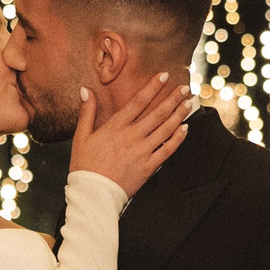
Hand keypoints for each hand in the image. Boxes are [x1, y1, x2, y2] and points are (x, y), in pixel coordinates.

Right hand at [67, 74, 195, 197]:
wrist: (93, 194)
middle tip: (184, 88)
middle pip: (157, 113)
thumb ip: (87, 112)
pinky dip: (177, 138)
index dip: (152, 87)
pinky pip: (167, 150)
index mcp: (115, 127)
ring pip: (165, 129)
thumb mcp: (80, 137)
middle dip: (172, 98)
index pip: (138, 101)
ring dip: (178, 115)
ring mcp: (142, 152)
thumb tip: (86, 90)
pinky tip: (184, 129)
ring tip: (188, 103)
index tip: (164, 76)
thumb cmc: (84, 166)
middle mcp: (132, 136)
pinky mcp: (148, 167)